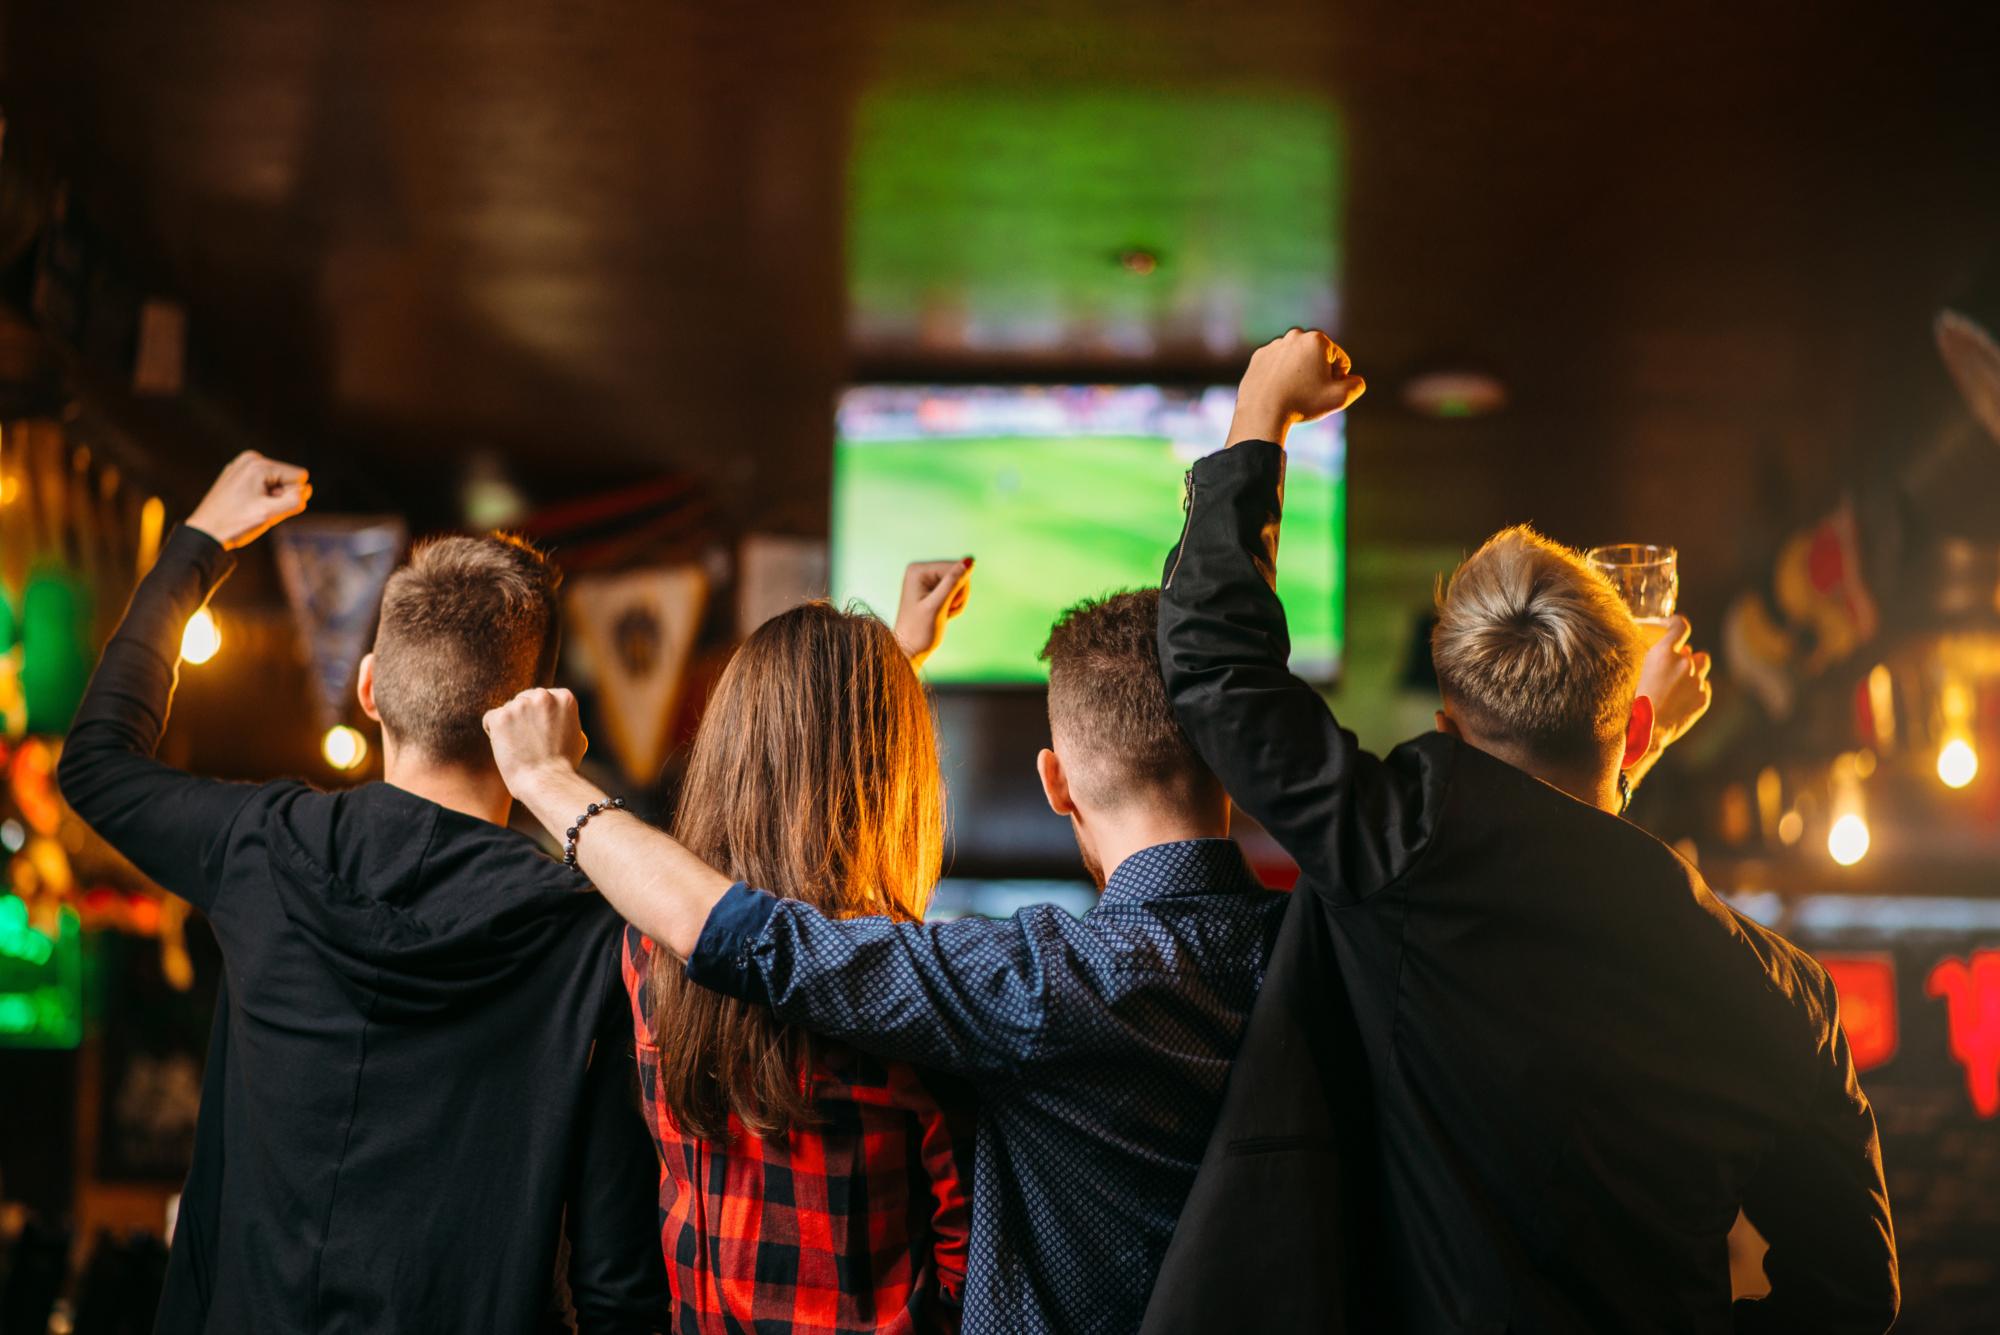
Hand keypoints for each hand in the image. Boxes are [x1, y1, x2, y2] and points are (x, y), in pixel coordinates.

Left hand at [186, 451, 311, 549]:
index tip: (268, 506)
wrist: (204, 534)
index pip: (300, 477)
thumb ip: (295, 500)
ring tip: (250, 509)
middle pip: (287, 478)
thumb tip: (305, 490)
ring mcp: (241, 466)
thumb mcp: (270, 515)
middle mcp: (250, 459)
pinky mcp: (236, 475)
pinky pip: (262, 484)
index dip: (290, 496)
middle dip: (279, 496)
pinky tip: (244, 506)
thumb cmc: (236, 524)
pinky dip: (259, 497)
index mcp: (258, 464)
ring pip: (276, 482)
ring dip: (270, 498)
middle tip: (258, 509)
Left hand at [482, 687, 588, 792]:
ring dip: (510, 726)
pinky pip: (490, 719)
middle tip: (528, 742)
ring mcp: (520, 705)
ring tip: (521, 748)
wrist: (547, 782)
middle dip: (523, 717)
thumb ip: (563, 718)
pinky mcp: (500, 717)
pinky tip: (507, 747)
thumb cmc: (564, 766)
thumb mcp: (576, 734)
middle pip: (524, 699)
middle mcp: (543, 696)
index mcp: (564, 696)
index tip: (541, 733)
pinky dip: (494, 733)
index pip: (543, 697)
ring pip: (507, 710)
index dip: (540, 716)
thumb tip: (553, 716)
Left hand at [894, 558, 973, 666]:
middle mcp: (921, 570)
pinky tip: (943, 614)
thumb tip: (970, 560)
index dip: (958, 589)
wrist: (909, 651)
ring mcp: (927, 579)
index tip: (943, 607)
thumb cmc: (919, 631)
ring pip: (960, 585)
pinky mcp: (933, 589)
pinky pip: (955, 592)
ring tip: (942, 614)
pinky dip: (954, 606)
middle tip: (943, 612)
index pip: (955, 568)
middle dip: (957, 596)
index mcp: (918, 570)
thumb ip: (954, 582)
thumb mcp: (938, 606)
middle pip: (958, 574)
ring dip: (956, 603)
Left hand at [1225, 328, 1366, 446]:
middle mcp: (1294, 335)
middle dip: (1319, 373)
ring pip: (1297, 361)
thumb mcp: (1340, 398)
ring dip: (1300, 373)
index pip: (1340, 360)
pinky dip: (1281, 376)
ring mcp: (1274, 345)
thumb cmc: (1303, 404)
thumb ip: (1357, 385)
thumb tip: (1353, 379)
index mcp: (1317, 339)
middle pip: (1318, 357)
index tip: (1323, 392)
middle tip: (1309, 393)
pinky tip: (1279, 391)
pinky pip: (1278, 365)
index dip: (1338, 380)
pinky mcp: (1259, 356)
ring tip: (1294, 392)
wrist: (1262, 413)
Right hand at [1637, 616, 1712, 754]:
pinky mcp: (1704, 698)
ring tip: (1678, 682)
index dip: (1675, 623)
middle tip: (1667, 669)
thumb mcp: (1633, 672)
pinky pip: (1703, 687)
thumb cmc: (1631, 701)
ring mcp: (1697, 681)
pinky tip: (1678, 701)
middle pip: (1691, 650)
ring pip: (1702, 665)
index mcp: (1664, 653)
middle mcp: (1684, 663)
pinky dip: (1694, 690)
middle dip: (1682, 657)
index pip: (1680, 626)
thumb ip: (1654, 656)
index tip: (1669, 626)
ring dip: (1694, 669)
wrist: (1644, 732)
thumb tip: (1669, 650)